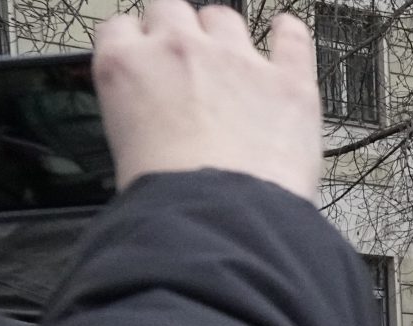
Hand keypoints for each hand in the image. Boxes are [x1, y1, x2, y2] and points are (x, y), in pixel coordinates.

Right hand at [94, 0, 323, 203]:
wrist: (219, 217)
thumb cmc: (170, 199)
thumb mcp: (123, 150)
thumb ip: (136, 115)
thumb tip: (152, 123)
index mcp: (127, 67)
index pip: (120, 28)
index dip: (134, 41)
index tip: (144, 52)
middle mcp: (179, 50)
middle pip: (171, 9)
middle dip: (176, 29)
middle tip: (186, 58)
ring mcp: (236, 60)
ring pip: (224, 18)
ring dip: (224, 33)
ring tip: (232, 58)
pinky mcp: (287, 82)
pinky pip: (292, 38)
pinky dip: (289, 34)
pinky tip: (286, 34)